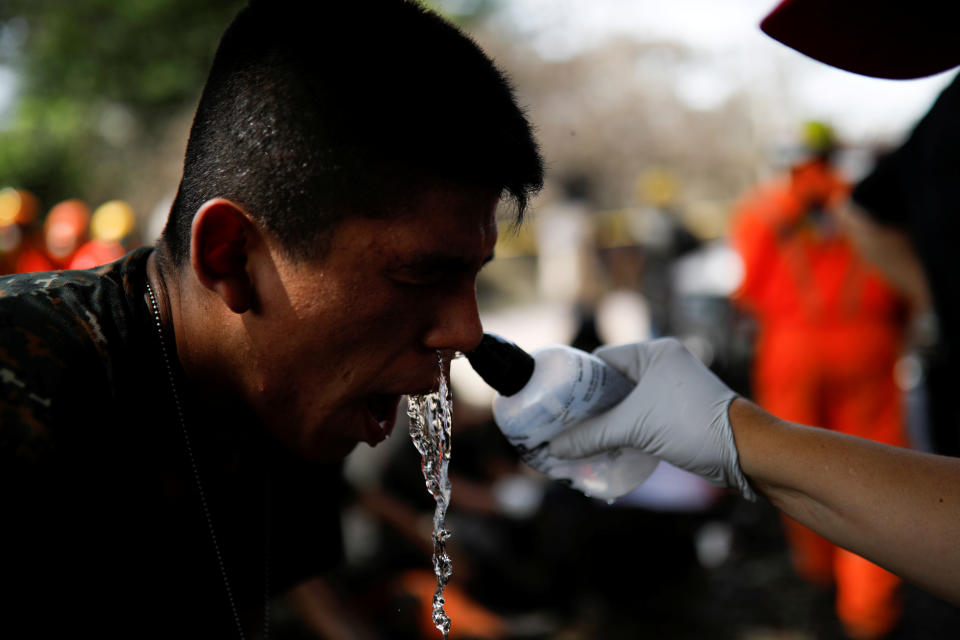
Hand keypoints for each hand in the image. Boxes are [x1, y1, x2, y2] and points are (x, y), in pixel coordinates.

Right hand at [548, 338, 754, 499]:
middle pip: (611, 385)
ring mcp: (672, 390)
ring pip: (626, 405)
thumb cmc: (692, 425)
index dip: (577, 383)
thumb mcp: (634, 428)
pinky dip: (623, 432)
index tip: (555, 404)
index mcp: (653, 353)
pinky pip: (640, 418)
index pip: (602, 362)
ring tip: (577, 441)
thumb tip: (554, 447)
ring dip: (605, 424)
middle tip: (561, 427)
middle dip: (588, 408)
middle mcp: (662, 366)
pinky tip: (604, 449)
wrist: (745, 452)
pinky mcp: (678, 414)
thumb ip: (591, 435)